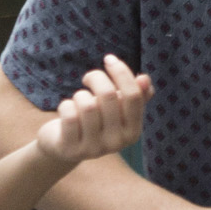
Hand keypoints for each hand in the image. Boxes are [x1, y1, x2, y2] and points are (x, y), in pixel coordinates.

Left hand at [34, 54, 151, 165]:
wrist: (66, 146)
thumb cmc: (95, 120)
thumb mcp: (117, 108)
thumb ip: (135, 95)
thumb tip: (144, 79)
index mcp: (133, 132)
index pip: (133, 96)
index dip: (122, 72)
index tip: (109, 59)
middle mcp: (117, 143)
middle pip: (109, 95)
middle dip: (96, 78)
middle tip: (88, 79)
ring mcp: (94, 149)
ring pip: (87, 105)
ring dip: (80, 95)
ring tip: (78, 99)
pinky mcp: (72, 150)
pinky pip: (69, 115)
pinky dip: (66, 105)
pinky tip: (67, 110)